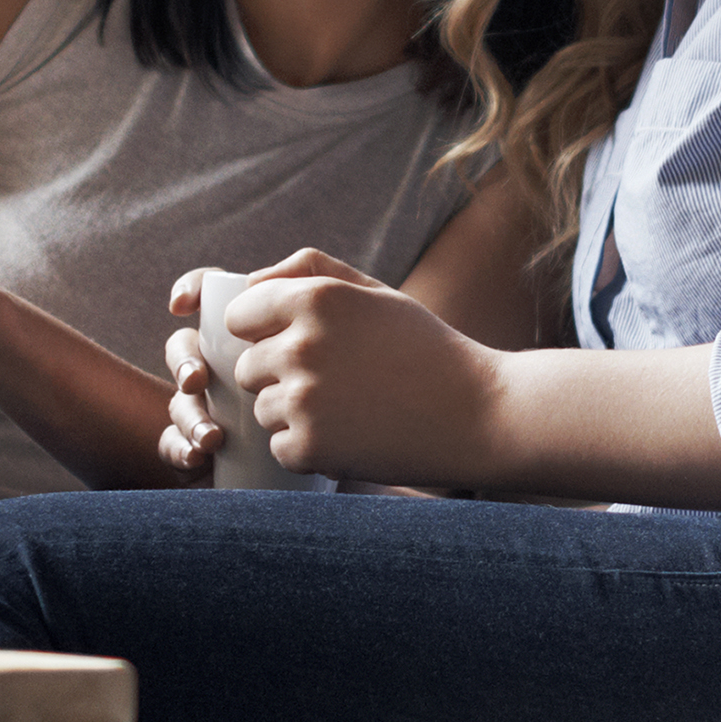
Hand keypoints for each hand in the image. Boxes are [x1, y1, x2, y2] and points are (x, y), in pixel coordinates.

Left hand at [184, 251, 504, 491]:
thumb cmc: (426, 350)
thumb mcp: (376, 293)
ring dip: (296, 415)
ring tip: (353, 410)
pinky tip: (355, 438)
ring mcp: (303, 399)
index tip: (301, 346)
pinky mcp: (309, 447)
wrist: (480, 414)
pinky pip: (281, 447)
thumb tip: (248, 282)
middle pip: (246, 367)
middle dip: (280, 377)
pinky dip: (310, 450)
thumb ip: (309, 271)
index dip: (264, 332)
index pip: (239, 315)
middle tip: (339, 383)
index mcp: (313, 299)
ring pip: (262, 409)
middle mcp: (300, 345)